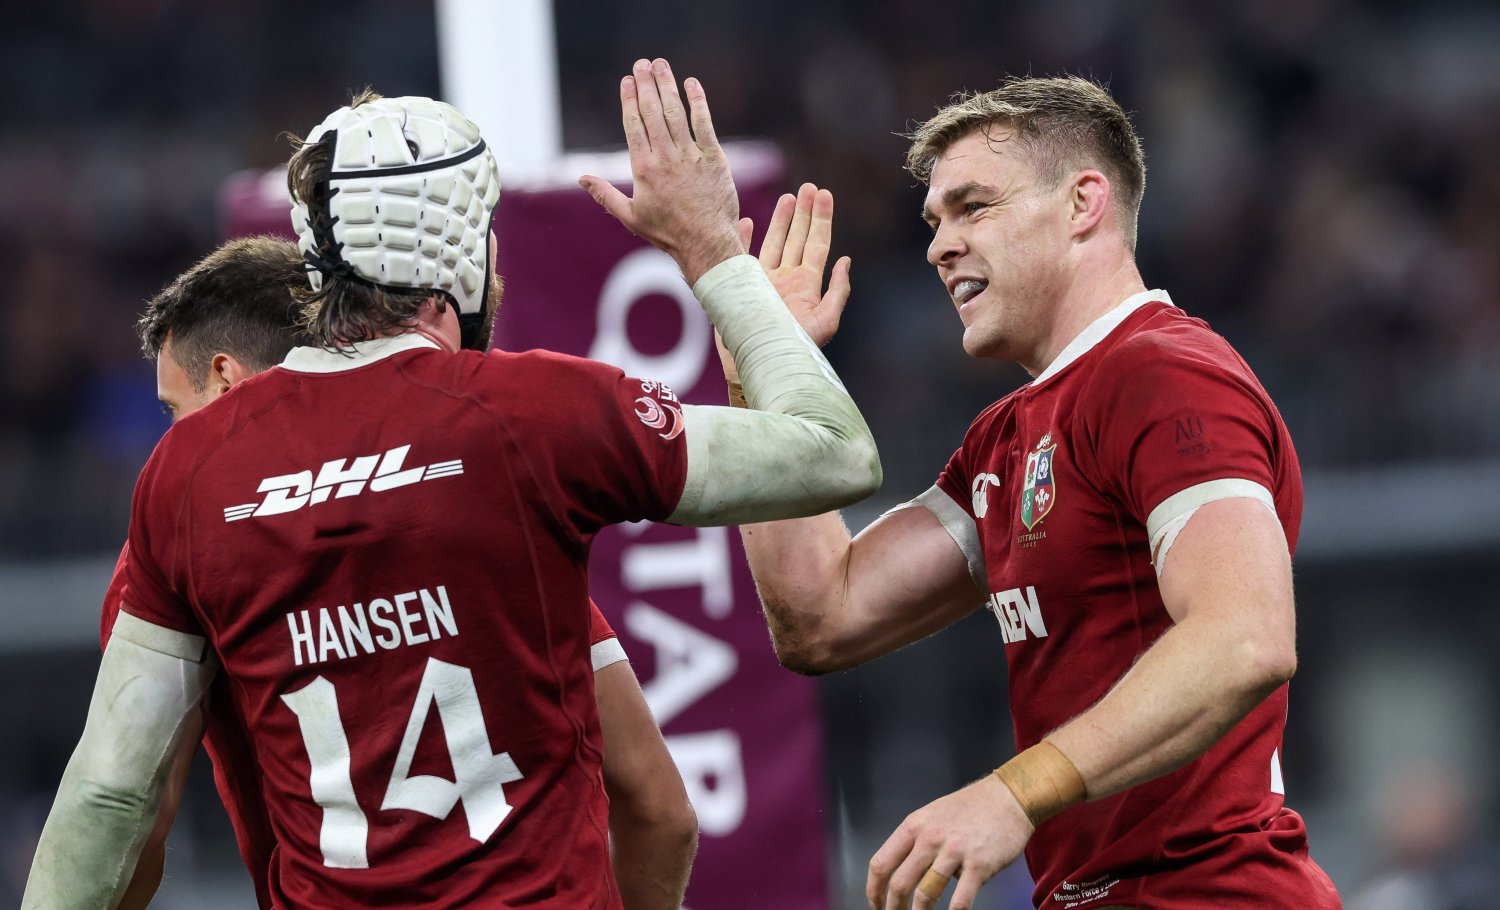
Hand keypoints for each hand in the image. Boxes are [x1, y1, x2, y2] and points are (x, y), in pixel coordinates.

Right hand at [580, 58, 741, 285]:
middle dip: (646, 84)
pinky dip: (697, 102)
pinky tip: (691, 84)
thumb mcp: (630, 217)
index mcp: (643, 169)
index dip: (629, 99)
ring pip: (676, 113)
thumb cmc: (667, 233)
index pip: (634, 125)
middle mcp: (665, 157)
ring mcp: (690, 156)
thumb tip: (581, 179)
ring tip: (661, 65)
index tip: (627, 80)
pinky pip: (704, 124)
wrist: (706, 243)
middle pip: (653, 112)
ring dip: (668, 86)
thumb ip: (605, 195)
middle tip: (642, 63)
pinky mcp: (714, 158)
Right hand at [716, 183, 851, 381]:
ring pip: (773, 242)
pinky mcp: (741, 286)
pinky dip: (744, 239)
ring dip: (780, 221)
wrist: (762, 366)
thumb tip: (845, 260)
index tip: (824, 194)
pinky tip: (749, 221)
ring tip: (789, 198)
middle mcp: (786, 279)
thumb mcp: (826, 322)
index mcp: (807, 285)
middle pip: (797, 238)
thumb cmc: (795, 349)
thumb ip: (838, 292)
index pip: (817, 244)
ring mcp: (763, 282)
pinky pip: (742, 256)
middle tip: (808, 187)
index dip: (821, 219)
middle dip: (803, 213)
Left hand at [866, 775, 1032, 909]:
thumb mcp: (932, 815)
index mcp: (914, 826)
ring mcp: (954, 851)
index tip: (876, 904)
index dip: (874, 890)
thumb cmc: (970, 809)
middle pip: (899, 883)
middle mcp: (930, 838)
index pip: (881, 863)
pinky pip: (960, 900)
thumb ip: (916, 841)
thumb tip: (901, 872)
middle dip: (893, 908)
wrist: (1008, 797)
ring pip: (925, 895)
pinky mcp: (979, 865)